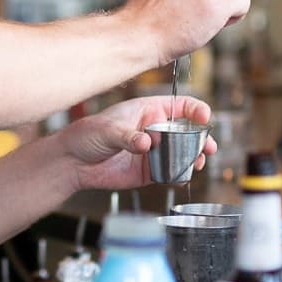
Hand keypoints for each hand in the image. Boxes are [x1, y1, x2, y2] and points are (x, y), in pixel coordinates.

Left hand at [54, 95, 216, 191]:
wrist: (73, 162)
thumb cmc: (86, 135)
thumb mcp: (107, 130)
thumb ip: (128, 137)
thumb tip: (147, 143)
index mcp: (147, 110)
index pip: (179, 105)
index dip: (195, 109)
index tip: (204, 116)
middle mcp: (154, 129)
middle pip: (187, 132)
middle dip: (201, 138)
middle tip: (208, 147)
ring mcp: (153, 151)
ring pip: (182, 153)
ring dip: (193, 158)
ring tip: (196, 163)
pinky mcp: (149, 170)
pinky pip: (170, 172)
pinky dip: (179, 175)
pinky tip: (181, 177)